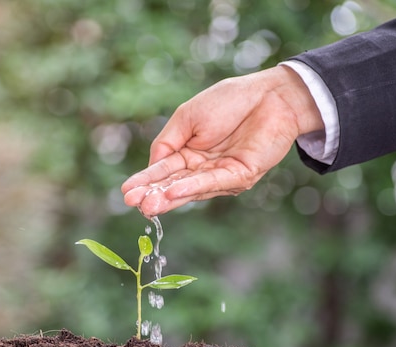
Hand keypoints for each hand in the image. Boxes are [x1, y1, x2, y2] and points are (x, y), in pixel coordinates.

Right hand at [121, 66, 323, 216]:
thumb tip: (152, 168)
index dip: (145, 181)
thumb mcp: (187, 118)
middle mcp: (202, 168)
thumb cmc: (229, 101)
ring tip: (148, 204)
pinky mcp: (240, 176)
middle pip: (173, 184)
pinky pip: (212, 183)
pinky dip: (191, 188)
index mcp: (188, 152)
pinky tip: (173, 191)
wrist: (269, 94)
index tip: (126, 193)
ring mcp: (221, 175)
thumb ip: (167, 142)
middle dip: (153, 195)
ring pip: (190, 189)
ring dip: (168, 197)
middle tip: (133, 203)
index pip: (162, 171)